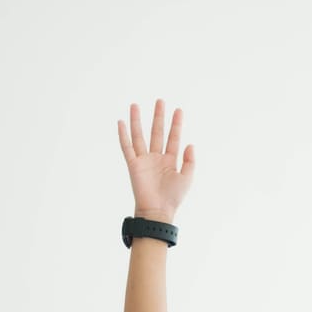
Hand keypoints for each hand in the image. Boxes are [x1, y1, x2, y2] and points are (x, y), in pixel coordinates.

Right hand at [118, 99, 194, 224]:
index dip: (176, 124)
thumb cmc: (173, 197)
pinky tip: (121, 122)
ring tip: (135, 105)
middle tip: (160, 101)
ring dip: (138, 121)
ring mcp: (144, 160)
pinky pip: (127, 147)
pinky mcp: (133, 165)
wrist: (158, 210)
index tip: (178, 110)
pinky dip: (123, 135)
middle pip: (157, 132)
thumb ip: (190, 161)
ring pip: (139, 136)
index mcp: (170, 161)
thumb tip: (190, 144)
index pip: (173, 138)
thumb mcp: (187, 178)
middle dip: (159, 117)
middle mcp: (156, 158)